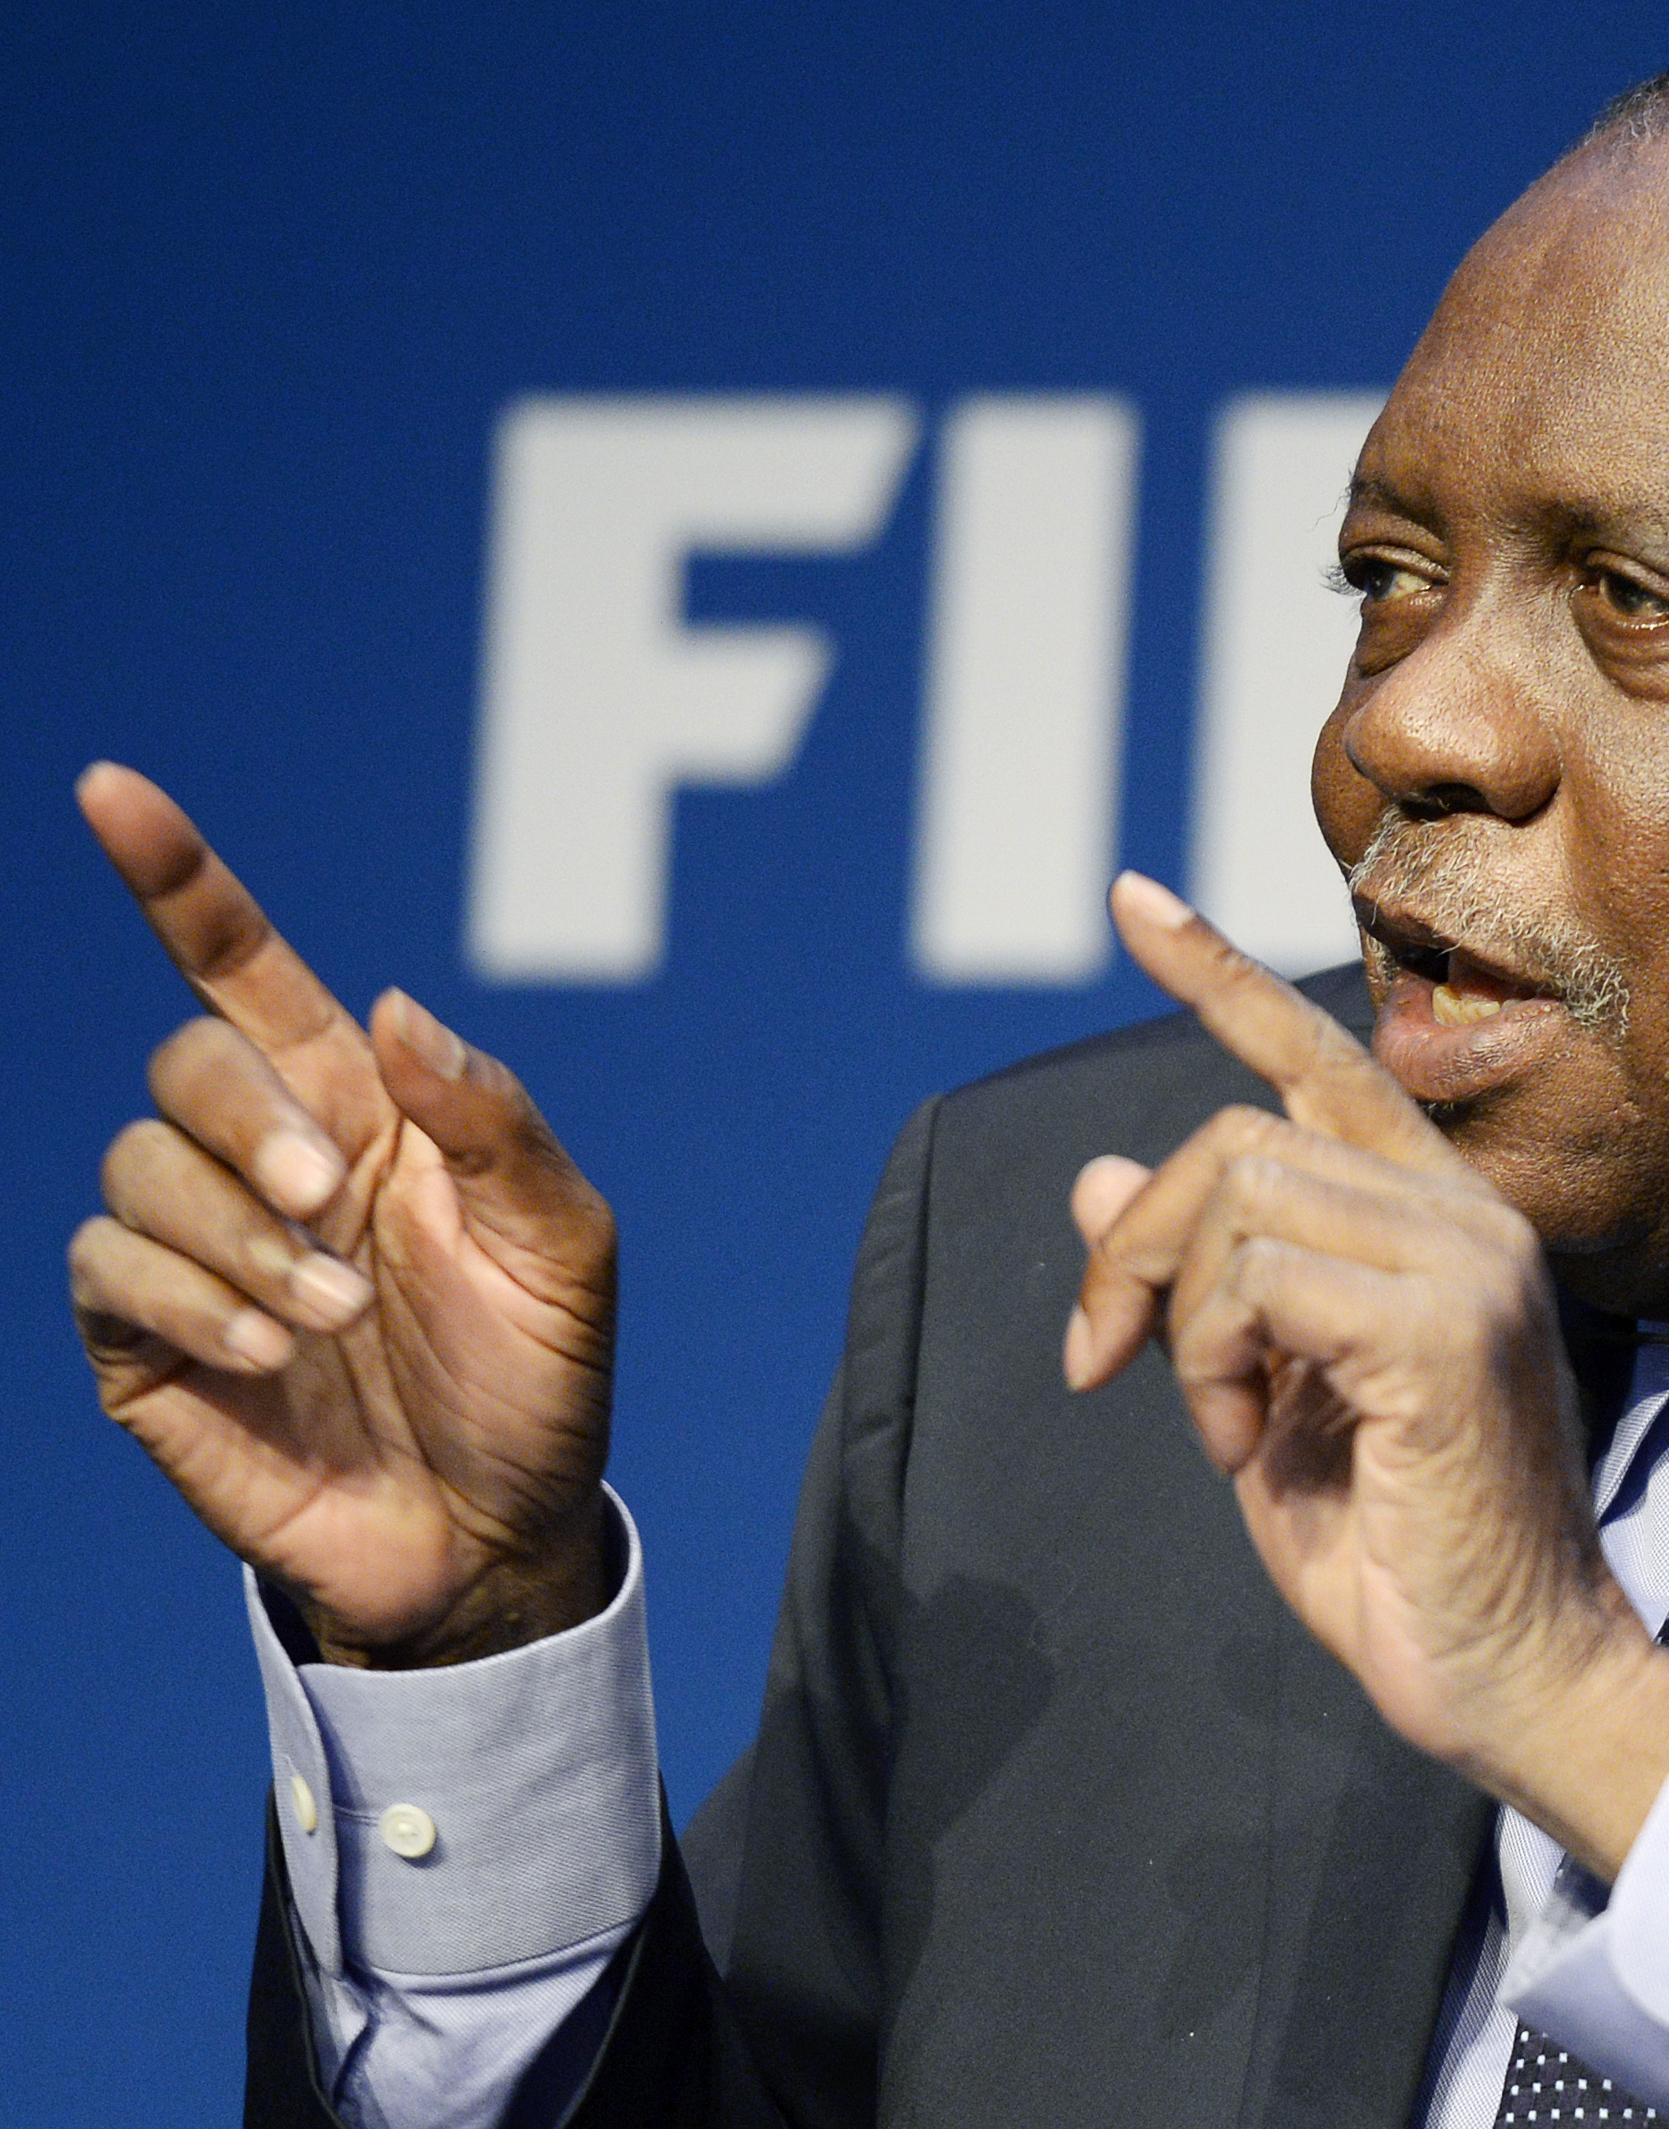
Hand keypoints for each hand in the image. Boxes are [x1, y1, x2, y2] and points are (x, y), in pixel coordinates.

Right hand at [66, 766, 615, 1667]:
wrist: (495, 1534)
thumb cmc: (537, 1380)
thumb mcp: (563, 1246)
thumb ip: (493, 1122)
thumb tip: (391, 1009)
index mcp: (364, 1110)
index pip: (247, 967)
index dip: (178, 877)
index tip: (108, 789)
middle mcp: (268, 1160)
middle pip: (187, 1062)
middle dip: (248, 1121)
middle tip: (327, 1207)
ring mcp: (198, 1248)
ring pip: (140, 1165)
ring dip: (237, 1236)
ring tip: (328, 1317)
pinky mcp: (145, 1342)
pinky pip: (107, 1268)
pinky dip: (189, 1297)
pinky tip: (270, 1350)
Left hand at [1067, 873, 1668, 1875]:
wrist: (1513, 1677)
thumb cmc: (1399, 1554)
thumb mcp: (1263, 1403)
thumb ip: (1199, 1288)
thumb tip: (1099, 1173)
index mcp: (1433, 1220)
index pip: (1318, 1058)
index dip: (1218, 976)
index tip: (1132, 901)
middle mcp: (1464, 1214)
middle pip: (1234, 1134)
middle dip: (1137, 1248)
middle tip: (1107, 1364)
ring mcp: (1466, 1261)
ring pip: (1240, 1194)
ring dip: (1183, 1324)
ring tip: (1226, 1429)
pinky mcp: (1447, 1325)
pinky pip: (1261, 1279)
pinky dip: (1216, 1364)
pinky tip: (1249, 1445)